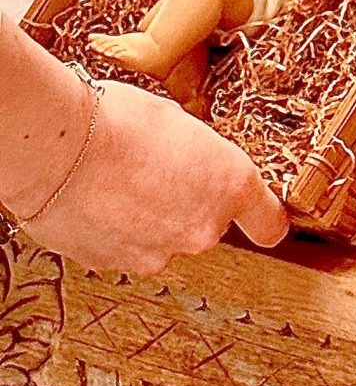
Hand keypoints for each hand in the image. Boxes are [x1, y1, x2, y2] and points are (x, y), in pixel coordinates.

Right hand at [24, 79, 287, 275]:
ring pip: (164, 239)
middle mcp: (203, 228)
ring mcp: (159, 252)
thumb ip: (202, 157)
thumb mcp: (182, 124)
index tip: (257, 215)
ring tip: (119, 184)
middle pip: (208, 225)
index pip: (270, 224)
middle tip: (157, 173)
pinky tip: (98, 201)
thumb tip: (194, 163)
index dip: (262, 218)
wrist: (55, 148)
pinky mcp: (116, 264)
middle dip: (189, 205)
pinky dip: (115, 232)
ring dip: (150, 220)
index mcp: (232, 186)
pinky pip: (126, 248)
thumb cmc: (118, 120)